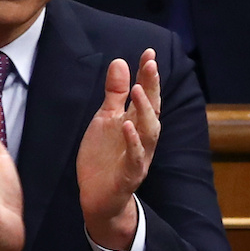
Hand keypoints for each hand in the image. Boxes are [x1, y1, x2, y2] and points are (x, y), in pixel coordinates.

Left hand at [77, 49, 159, 250]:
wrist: (97, 197)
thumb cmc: (105, 156)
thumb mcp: (106, 120)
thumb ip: (114, 94)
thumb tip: (120, 62)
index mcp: (136, 123)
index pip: (146, 96)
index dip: (148, 75)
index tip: (149, 53)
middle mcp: (143, 138)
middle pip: (152, 110)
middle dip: (152, 87)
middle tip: (150, 64)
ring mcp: (138, 157)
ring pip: (149, 133)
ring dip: (145, 111)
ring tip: (138, 90)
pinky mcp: (129, 176)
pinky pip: (135, 159)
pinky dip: (133, 143)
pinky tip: (127, 126)